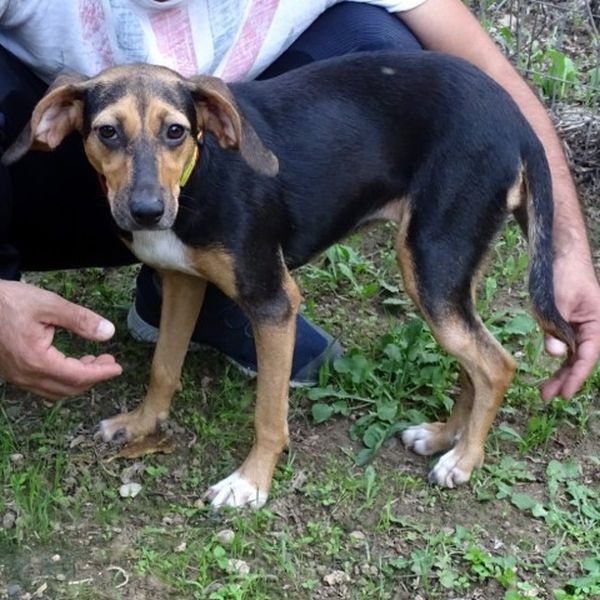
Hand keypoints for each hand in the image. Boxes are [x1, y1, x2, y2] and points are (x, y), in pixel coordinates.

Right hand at [0, 280, 122, 399]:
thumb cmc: (8, 301)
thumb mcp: (48, 304)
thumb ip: (80, 320)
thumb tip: (108, 333)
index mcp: (36, 360)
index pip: (77, 376)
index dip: (101, 373)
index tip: (118, 367)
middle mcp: (25, 375)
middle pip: (68, 388)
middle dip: (93, 377)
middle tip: (109, 361)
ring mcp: (16, 377)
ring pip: (55, 390)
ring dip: (78, 380)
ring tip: (95, 361)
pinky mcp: (12, 373)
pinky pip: (42, 386)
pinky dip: (62, 379)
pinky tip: (72, 363)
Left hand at [541, 256, 599, 399]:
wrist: (561, 254)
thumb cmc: (563, 274)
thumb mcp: (555, 302)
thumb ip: (555, 328)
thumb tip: (554, 353)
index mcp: (597, 323)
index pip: (587, 357)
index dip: (576, 377)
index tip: (564, 393)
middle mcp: (593, 328)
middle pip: (580, 360)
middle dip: (565, 380)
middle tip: (547, 397)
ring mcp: (582, 327)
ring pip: (573, 356)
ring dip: (561, 373)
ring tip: (545, 391)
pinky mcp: (570, 324)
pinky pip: (567, 346)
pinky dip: (559, 360)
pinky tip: (551, 374)